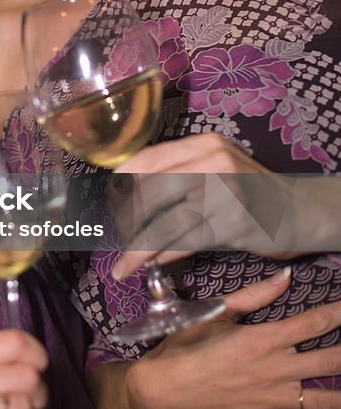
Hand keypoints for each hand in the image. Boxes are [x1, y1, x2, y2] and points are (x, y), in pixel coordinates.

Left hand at [110, 134, 317, 278]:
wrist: (299, 211)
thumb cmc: (249, 189)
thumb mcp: (217, 164)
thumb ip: (179, 170)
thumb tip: (127, 191)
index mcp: (203, 143)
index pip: (145, 159)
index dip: (119, 184)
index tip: (108, 203)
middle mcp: (212, 162)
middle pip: (148, 193)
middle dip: (126, 221)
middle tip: (118, 237)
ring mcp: (223, 193)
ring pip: (163, 224)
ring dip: (138, 249)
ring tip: (124, 264)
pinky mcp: (231, 224)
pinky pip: (183, 243)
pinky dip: (163, 257)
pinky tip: (152, 265)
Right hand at [125, 271, 340, 408]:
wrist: (163, 390)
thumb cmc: (185, 346)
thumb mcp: (215, 313)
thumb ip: (254, 296)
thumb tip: (286, 274)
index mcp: (263, 338)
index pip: (313, 323)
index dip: (339, 313)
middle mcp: (276, 369)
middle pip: (331, 360)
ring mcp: (275, 400)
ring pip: (327, 398)